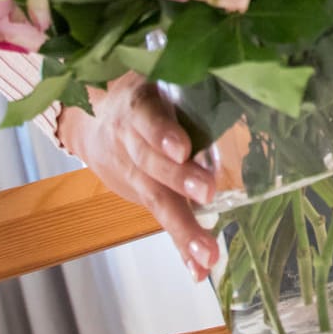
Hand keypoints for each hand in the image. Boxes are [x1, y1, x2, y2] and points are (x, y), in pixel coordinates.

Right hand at [59, 72, 220, 281]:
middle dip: (179, 180)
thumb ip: (186, 81)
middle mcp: (129, 140)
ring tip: (207, 252)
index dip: (161, 132)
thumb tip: (241, 64)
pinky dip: (179, 247)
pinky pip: (161, 220)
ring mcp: (133, 172)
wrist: (91, 120)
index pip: (147, 117)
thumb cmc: (143, 93)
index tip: (181, 147)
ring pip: (156, 199)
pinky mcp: (140, 195)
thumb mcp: (153, 77)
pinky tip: (198, 269)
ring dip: (183, 227)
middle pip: (152, 162)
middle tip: (207, 194)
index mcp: (137, 104)